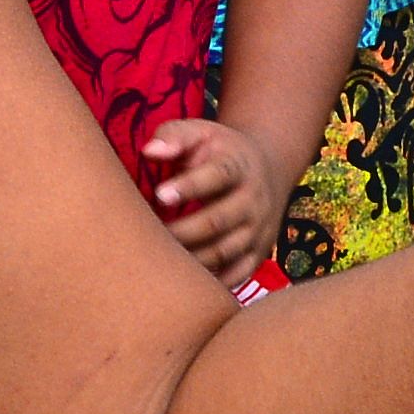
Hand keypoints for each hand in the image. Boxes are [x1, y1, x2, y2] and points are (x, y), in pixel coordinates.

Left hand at [130, 118, 281, 279]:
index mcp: (238, 166)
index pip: (218, 175)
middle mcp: (253, 199)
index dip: (190, 186)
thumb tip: (149, 151)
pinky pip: (237, 274)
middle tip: (147, 234)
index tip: (159, 195)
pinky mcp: (258, 253)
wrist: (266, 169)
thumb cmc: (218, 151)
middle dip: (181, 230)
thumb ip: (173, 136)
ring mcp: (258, 229)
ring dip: (190, 258)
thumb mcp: (200, 132)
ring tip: (157, 258)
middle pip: (218, 220)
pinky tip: (181, 277)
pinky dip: (211, 280)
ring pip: (224, 251)